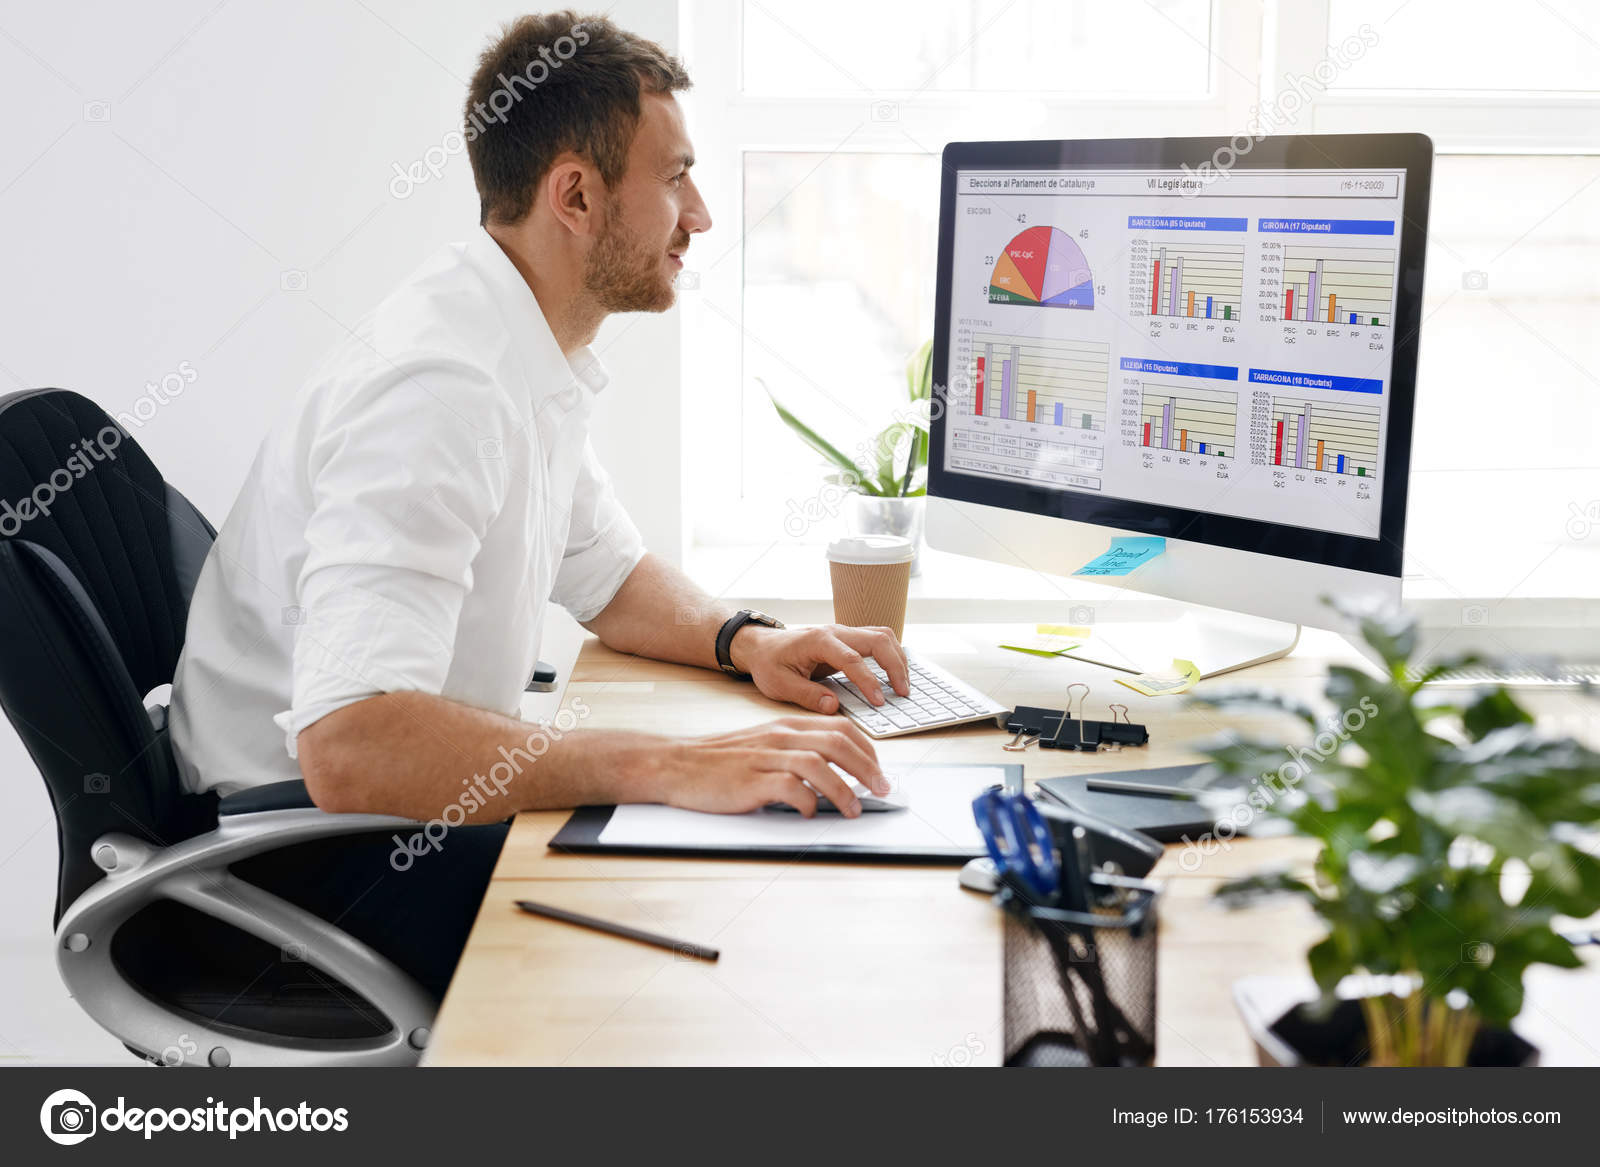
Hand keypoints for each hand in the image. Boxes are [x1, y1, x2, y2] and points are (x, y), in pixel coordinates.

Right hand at [659, 716, 889, 816]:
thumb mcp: (763, 744)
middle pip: (838, 743)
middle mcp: (780, 736)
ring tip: (854, 810)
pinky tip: (810, 813)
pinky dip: (807, 803)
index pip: (840, 727)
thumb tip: (835, 771)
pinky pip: (790, 788)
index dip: (867, 750)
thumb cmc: (721, 760)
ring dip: (844, 790)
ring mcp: (765, 757)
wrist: (676, 764)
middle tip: (882, 790)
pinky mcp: (751, 780)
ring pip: (818, 764)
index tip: (878, 771)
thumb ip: (795, 751)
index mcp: (786, 726)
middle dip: (868, 769)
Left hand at [730, 623, 910, 713]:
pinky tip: (895, 675)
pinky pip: (877, 641)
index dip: (868, 681)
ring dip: (897, 658)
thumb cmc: (769, 663)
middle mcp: (835, 632)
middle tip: (903, 693)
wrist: (761, 646)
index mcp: (818, 641)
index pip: (852, 659)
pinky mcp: (848, 640)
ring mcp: (844, 633)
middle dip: (895, 665)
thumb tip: (834, 707)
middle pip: (877, 640)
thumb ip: (806, 695)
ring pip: (882, 636)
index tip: (879, 702)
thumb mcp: (779, 684)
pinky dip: (891, 655)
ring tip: (903, 686)